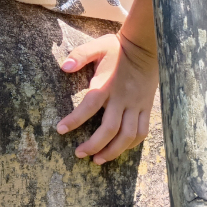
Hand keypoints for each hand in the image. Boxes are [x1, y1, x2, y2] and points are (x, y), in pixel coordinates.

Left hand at [58, 32, 158, 163]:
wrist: (145, 47)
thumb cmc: (118, 48)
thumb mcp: (98, 47)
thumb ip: (80, 55)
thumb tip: (63, 67)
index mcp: (107, 84)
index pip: (89, 105)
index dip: (74, 120)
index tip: (60, 130)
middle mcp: (122, 98)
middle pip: (109, 129)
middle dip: (93, 145)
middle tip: (79, 154)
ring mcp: (136, 105)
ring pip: (127, 135)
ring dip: (113, 151)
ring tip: (98, 160)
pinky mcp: (146, 108)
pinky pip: (142, 131)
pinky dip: (131, 144)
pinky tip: (119, 149)